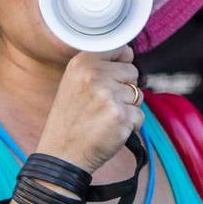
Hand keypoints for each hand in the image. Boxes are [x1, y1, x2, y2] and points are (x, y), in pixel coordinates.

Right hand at [37, 48, 144, 172]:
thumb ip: (98, 66)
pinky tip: (110, 130)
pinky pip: (139, 115)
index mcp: (82, 63)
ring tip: (104, 118)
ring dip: (127, 108)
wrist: (62, 154)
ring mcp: (108, 95)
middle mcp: (94, 75)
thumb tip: (129, 53)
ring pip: (138, 94)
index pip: (121, 49)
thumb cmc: (71, 120)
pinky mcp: (120, 116)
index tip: (111, 78)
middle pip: (133, 72)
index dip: (121, 65)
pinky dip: (130, 125)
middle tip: (103, 105)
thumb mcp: (73, 82)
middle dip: (124, 89)